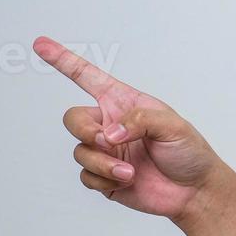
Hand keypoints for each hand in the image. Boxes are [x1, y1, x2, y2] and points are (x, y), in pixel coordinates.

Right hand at [34, 36, 224, 221]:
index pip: (89, 78)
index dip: (64, 61)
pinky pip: (86, 176)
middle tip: (107, 142)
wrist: (195, 191)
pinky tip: (127, 181)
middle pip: (73, 119)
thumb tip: (109, 134)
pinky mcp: (104, 176)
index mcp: (125, 104)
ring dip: (103, 162)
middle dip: (84, 131)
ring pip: (80, 151)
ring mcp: (106, 152)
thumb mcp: (173, 126)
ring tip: (130, 171)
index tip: (41, 45)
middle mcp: (111, 125)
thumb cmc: (189, 152)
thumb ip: (139, 121)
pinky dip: (104, 179)